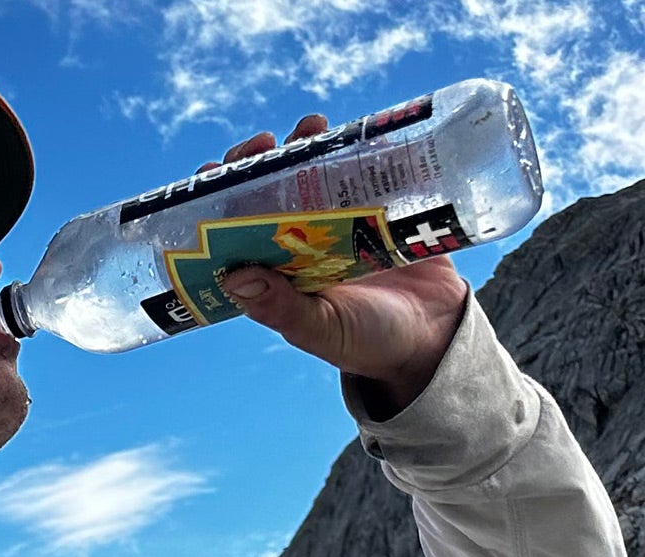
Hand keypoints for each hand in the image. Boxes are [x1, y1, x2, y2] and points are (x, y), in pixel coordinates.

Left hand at [203, 116, 469, 414]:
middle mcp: (297, 239)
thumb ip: (281, 309)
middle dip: (257, 161)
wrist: (435, 335)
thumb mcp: (321, 328)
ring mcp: (337, 219)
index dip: (215, 196)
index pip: (229, 225)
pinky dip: (357, 146)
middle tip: (265, 143)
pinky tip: (356, 130)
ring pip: (309, 172)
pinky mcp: (379, 206)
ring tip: (311, 127)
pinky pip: (362, 169)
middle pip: (264, 189)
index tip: (210, 172)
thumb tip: (234, 275)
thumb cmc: (367, 341)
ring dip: (304, 144)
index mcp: (271, 268)